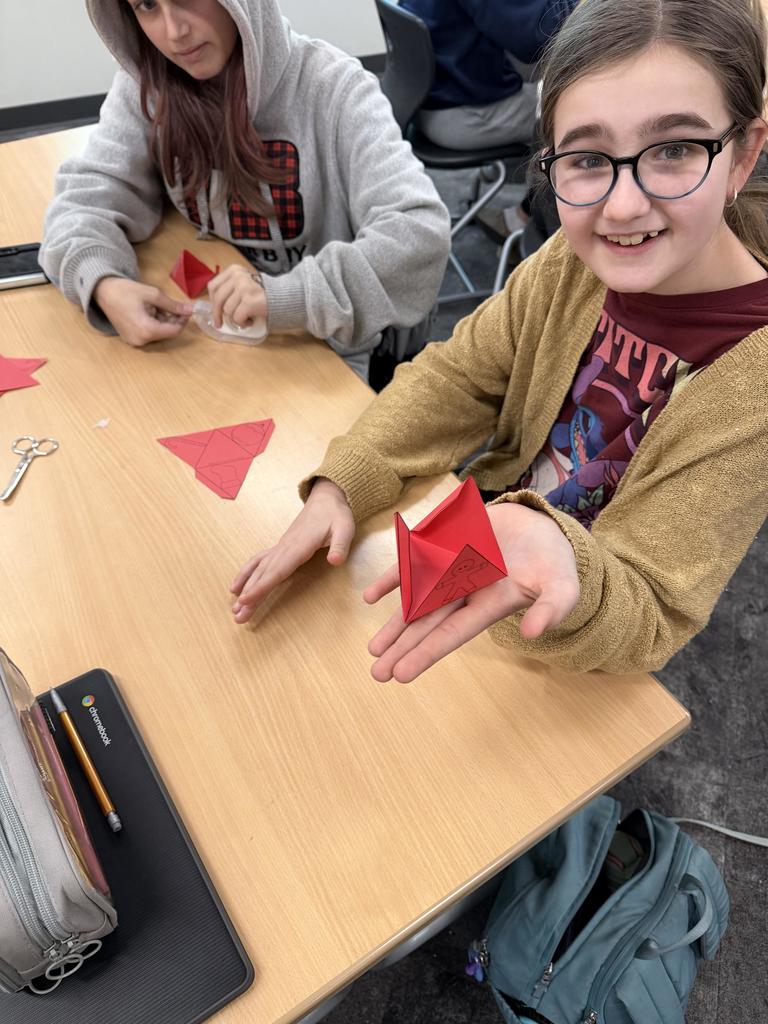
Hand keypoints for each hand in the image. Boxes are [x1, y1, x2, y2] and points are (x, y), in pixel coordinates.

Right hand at [94, 277, 192, 346]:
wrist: (103, 292)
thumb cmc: (126, 291)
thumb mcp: (152, 294)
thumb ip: (172, 305)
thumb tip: (189, 310)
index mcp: (147, 330)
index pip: (174, 331)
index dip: (183, 320)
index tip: (186, 310)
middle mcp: (141, 341)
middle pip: (166, 333)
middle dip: (173, 320)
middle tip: (174, 306)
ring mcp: (135, 342)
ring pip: (158, 334)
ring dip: (164, 322)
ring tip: (159, 306)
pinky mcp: (130, 339)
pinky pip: (148, 334)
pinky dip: (154, 324)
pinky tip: (151, 312)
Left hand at [208, 264, 267, 329]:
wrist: (283, 297)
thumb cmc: (260, 294)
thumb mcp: (243, 283)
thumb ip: (229, 289)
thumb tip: (213, 306)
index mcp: (234, 270)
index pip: (213, 286)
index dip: (212, 301)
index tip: (215, 311)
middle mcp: (238, 276)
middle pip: (218, 299)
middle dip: (217, 314)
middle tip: (219, 324)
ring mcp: (244, 288)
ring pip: (227, 310)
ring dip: (235, 318)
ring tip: (245, 318)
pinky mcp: (249, 301)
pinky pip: (237, 317)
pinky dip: (242, 323)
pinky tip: (249, 321)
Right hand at [231, 479, 354, 623]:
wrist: (326, 499)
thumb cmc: (336, 515)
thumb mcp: (345, 528)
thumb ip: (340, 545)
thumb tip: (335, 561)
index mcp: (299, 547)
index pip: (277, 570)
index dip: (261, 586)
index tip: (246, 600)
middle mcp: (284, 548)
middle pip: (263, 575)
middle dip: (249, 596)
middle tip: (237, 616)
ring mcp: (280, 547)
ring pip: (258, 570)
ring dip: (245, 588)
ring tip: (234, 609)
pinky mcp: (279, 548)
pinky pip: (258, 562)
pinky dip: (246, 575)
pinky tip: (236, 587)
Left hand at [364, 502, 580, 682]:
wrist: (540, 525)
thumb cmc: (552, 562)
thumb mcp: (562, 586)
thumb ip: (551, 609)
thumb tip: (531, 633)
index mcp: (488, 606)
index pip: (452, 634)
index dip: (426, 653)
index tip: (401, 675)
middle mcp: (464, 593)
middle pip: (427, 624)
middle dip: (403, 648)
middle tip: (377, 674)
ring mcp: (451, 570)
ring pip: (416, 601)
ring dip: (394, 624)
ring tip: (374, 650)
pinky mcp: (444, 546)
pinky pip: (413, 563)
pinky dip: (393, 578)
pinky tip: (371, 597)